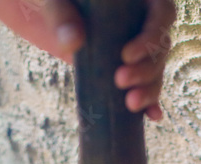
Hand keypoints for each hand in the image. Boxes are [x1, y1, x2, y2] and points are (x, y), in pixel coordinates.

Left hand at [0, 0, 175, 119]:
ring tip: (129, 104)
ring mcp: (135, 48)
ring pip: (156, 70)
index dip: (152, 35)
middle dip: (147, 69)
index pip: (162, 13)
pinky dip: (151, 103)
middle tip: (120, 80)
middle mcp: (141, 22)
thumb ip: (61, 15)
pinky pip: (145, 87)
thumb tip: (73, 42)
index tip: (126, 55)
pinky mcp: (125, 70)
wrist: (38, 11)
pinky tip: (152, 116)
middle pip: (161, 46)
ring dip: (149, 90)